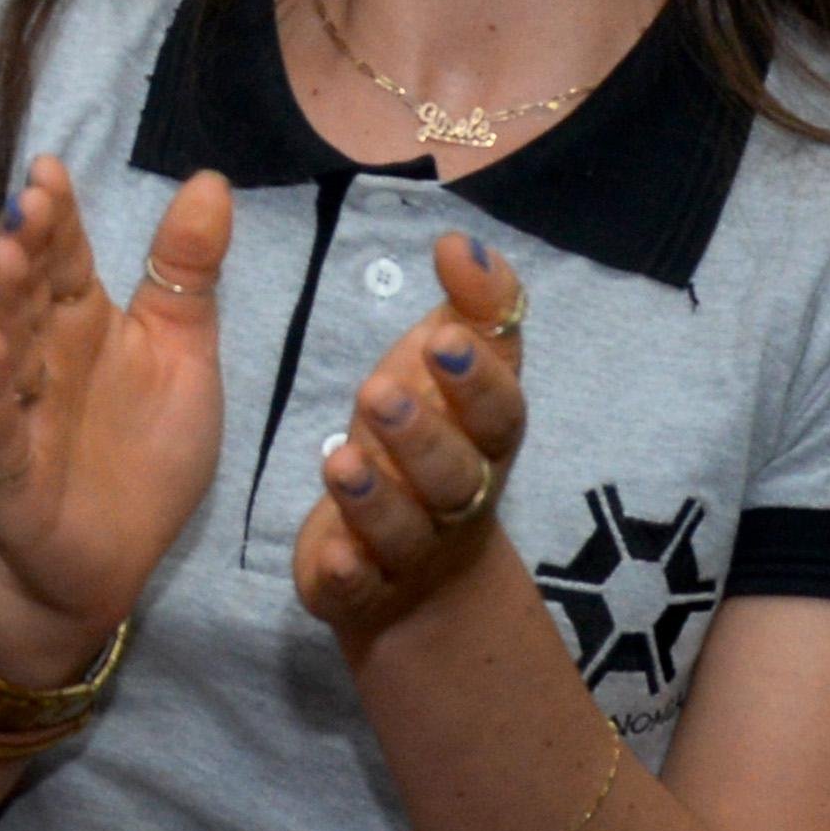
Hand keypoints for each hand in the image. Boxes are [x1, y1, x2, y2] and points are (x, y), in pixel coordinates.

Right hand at [0, 157, 239, 675]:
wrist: (115, 561)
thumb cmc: (146, 453)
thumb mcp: (185, 355)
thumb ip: (188, 274)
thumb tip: (211, 179)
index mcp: (86, 320)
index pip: (68, 256)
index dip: (59, 215)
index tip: (50, 169)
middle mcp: (47, 352)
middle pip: (33, 287)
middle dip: (30, 243)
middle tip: (31, 200)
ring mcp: (24, 404)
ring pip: (7, 340)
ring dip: (0, 298)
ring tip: (3, 254)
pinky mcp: (13, 462)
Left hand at [289, 230, 534, 653]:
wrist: (422, 575)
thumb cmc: (435, 438)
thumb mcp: (451, 366)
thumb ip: (472, 304)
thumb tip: (463, 241)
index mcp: (483, 438)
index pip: (498, 410)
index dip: (477, 379)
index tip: (443, 336)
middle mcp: (456, 497)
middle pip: (453, 473)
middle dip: (421, 434)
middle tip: (376, 391)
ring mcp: (411, 549)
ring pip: (402, 529)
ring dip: (374, 497)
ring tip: (341, 460)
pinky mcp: (362, 589)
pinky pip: (358, 587)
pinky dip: (347, 573)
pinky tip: (331, 553)